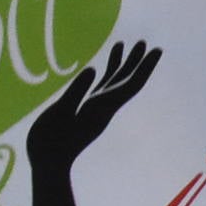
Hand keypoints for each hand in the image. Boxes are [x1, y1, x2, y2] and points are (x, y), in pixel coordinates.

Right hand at [28, 40, 161, 205]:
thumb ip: (76, 92)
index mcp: (102, 107)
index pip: (130, 84)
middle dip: (137, 61)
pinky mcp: (87, 109)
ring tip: (125, 44)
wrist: (48, 163)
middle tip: (145, 42)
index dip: (145, 67)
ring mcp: (97, 108)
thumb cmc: (50, 140)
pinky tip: (101, 65)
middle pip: (127, 80)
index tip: (156, 51)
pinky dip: (104, 73)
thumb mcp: (60, 114)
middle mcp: (105, 106)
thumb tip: (92, 70)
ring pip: (114, 82)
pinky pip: (102, 87)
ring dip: (122, 64)